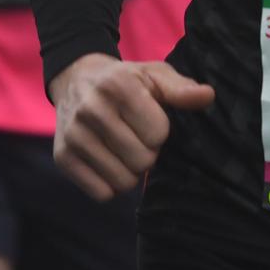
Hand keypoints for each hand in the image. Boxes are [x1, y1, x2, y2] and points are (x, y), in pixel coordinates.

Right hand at [49, 54, 215, 200]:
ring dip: (130, 171)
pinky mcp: (62, 158)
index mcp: (118, 86)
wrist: (75, 80)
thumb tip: (208, 96)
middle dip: (147, 153)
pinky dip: (110, 185)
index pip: (158, 134)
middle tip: (137, 138)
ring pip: (122, 182)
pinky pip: (101, 194)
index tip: (149, 120)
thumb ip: (181, 88)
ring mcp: (73, 136)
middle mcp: (90, 110)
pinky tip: (108, 162)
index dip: (160, 131)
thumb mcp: (154, 75)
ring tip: (123, 150)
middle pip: (142, 161)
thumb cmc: (125, 80)